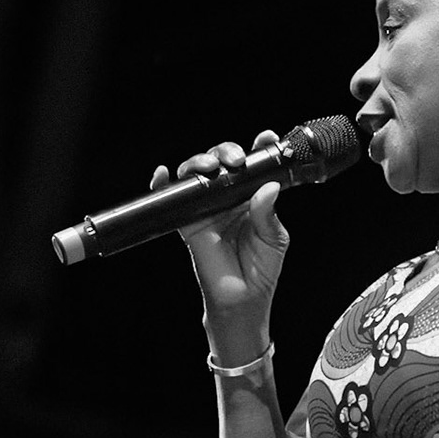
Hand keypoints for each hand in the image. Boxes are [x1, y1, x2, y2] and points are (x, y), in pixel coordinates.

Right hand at [152, 131, 288, 346]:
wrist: (243, 299)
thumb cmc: (262, 270)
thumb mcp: (274, 239)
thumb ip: (268, 214)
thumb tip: (268, 187)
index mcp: (253, 197)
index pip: (254, 166)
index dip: (259, 148)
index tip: (267, 138)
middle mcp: (229, 197)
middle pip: (222, 162)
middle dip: (226, 151)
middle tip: (236, 160)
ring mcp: (208, 207)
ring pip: (198, 173)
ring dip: (200, 161)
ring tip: (210, 167)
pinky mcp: (188, 221)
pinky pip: (172, 199)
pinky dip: (164, 184)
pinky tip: (164, 174)